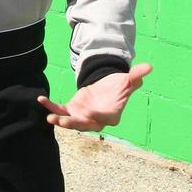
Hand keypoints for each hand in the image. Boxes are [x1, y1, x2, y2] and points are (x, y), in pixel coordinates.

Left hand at [37, 63, 151, 131]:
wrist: (107, 88)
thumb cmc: (119, 87)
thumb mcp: (127, 80)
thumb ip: (136, 76)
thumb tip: (149, 67)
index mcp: (112, 115)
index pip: (105, 118)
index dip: (98, 116)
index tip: (91, 113)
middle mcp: (96, 119)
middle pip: (85, 124)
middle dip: (73, 124)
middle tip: (63, 122)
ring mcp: (82, 116)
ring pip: (70, 121)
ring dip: (60, 120)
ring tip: (49, 119)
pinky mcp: (72, 110)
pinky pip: (60, 110)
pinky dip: (51, 107)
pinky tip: (41, 100)